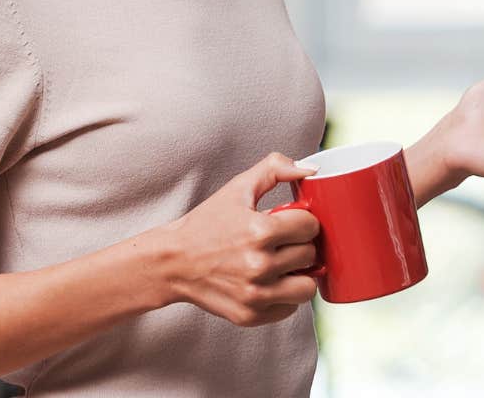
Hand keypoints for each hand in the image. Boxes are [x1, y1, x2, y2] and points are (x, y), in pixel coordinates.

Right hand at [160, 153, 321, 326]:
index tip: (289, 223)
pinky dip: (284, 297)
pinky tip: (269, 282)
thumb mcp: (237, 188)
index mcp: (260, 230)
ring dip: (299, 274)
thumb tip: (309, 168)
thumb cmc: (206, 225)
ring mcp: (255, 294)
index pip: (310, 226)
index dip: (302, 221)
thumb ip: (274, 168)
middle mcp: (260, 265)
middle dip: (299, 245)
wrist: (173, 262)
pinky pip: (290, 309)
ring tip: (282, 265)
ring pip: (307, 287)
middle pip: (310, 254)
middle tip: (282, 242)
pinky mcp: (250, 315)